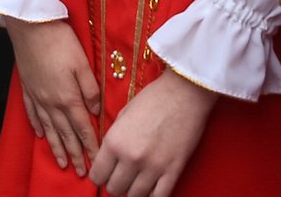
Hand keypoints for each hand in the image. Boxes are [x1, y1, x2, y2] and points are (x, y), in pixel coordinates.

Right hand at [3, 18, 100, 174]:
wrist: (29, 26)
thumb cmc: (60, 41)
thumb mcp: (82, 63)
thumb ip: (90, 90)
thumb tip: (95, 112)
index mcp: (68, 97)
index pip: (82, 128)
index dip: (90, 145)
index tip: (96, 160)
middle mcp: (51, 102)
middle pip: (65, 133)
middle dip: (74, 154)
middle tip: (80, 172)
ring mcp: (37, 96)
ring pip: (48, 128)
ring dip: (56, 147)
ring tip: (62, 163)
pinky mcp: (27, 88)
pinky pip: (32, 113)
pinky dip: (37, 127)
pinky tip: (40, 135)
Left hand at [87, 69, 215, 195]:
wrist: (184, 93)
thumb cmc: (152, 100)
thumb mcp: (122, 116)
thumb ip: (112, 141)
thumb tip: (105, 161)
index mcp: (114, 141)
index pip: (97, 176)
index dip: (100, 176)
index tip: (105, 173)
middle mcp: (130, 157)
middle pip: (114, 189)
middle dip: (116, 184)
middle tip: (122, 176)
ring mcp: (153, 167)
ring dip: (133, 191)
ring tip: (137, 180)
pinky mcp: (173, 171)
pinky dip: (153, 196)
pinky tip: (152, 187)